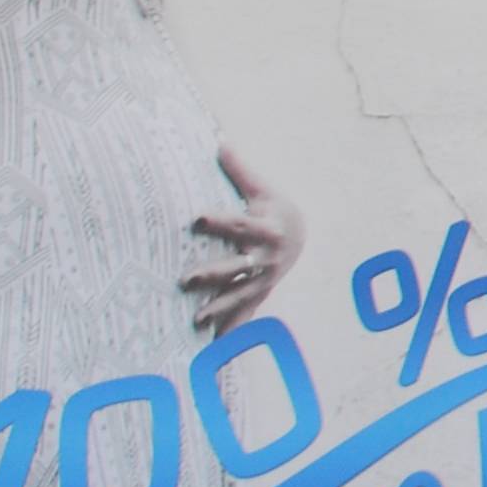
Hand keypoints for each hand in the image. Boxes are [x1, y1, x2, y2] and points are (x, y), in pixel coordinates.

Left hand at [183, 144, 301, 334]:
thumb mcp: (261, 188)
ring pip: (241, 294)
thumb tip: (219, 141)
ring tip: (196, 319)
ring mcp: (264, 278)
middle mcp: (266, 256)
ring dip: (219, 307)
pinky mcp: (260, 292)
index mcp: (265, 227)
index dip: (219, 220)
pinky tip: (217, 346)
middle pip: (238, 266)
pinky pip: (247, 313)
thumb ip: (239, 170)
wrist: (300, 234)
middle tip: (185, 279)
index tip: (196, 217)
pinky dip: (233, 329)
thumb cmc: (273, 207)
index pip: (240, 223)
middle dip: (213, 274)